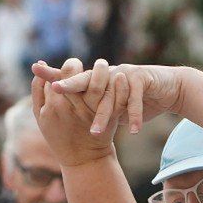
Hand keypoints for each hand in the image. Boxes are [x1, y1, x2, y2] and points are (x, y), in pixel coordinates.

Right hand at [30, 60, 117, 168]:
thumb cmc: (58, 136)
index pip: (61, 76)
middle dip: (83, 66)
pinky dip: (119, 87)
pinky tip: (120, 76)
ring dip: (100, 71)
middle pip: (76, 77)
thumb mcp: (41, 117)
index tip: (73, 65)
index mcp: (55, 104)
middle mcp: (72, 107)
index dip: (69, 66)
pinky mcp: (106, 120)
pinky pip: (115, 100)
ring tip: (103, 64)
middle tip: (87, 61)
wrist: (82, 160)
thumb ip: (37, 92)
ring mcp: (90, 114)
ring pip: (96, 86)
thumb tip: (38, 68)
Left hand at [35, 60, 188, 137]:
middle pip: (85, 79)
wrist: (167, 89)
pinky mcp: (142, 78)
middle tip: (55, 90)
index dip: (54, 74)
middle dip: (70, 85)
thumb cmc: (137, 98)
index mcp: (97, 79)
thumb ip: (93, 107)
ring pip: (110, 96)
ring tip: (95, 133)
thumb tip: (68, 117)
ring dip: (104, 116)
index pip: (72, 77)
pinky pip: (135, 99)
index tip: (34, 70)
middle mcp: (108, 74)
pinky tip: (133, 131)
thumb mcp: (112, 105)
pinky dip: (135, 115)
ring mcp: (124, 74)